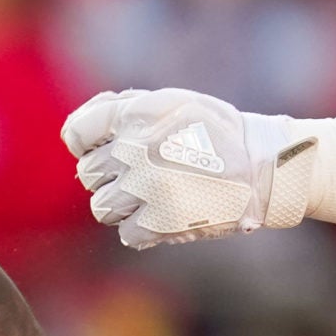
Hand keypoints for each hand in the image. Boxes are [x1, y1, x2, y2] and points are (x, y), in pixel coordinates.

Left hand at [63, 88, 316, 248]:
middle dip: (109, 175)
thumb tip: (73, 130)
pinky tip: (165, 214)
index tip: (105, 147)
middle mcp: (135, 151)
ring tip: (153, 195)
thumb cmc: (212, 132)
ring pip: (102, 208)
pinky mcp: (160, 223)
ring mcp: (146, 189)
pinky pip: (126, 234)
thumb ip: (122, 107)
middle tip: (142, 173)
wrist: (261, 166)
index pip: (76, 133)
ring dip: (122, 205)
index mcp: (136, 116)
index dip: (87, 142)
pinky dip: (143, 229)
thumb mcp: (171, 101)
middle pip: (87, 174)